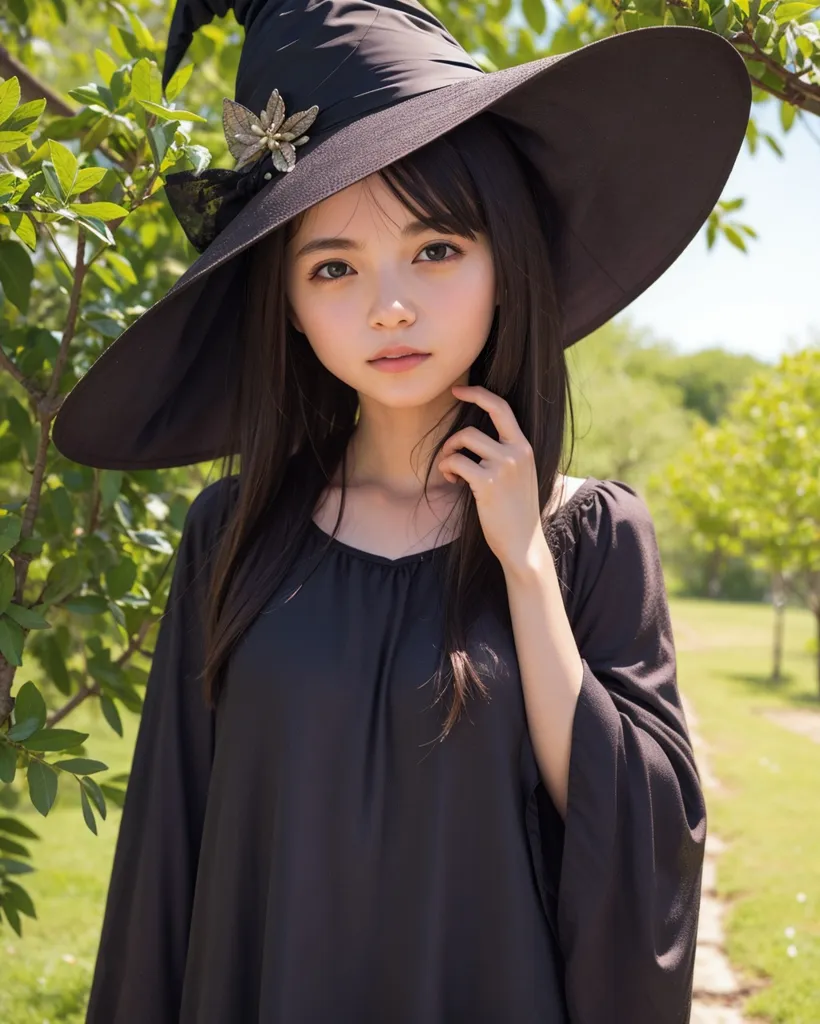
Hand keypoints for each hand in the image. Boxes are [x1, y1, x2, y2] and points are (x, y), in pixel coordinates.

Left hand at [439, 385, 548, 572]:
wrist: (523, 544)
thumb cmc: (516, 512)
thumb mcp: (519, 476)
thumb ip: (505, 454)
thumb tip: (475, 439)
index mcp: (524, 447)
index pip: (502, 408)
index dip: (479, 394)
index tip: (460, 390)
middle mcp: (516, 451)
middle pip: (479, 420)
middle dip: (459, 420)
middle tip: (449, 425)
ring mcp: (503, 465)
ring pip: (464, 440)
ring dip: (448, 453)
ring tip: (451, 471)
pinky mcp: (488, 482)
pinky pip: (456, 462)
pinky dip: (447, 469)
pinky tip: (453, 481)